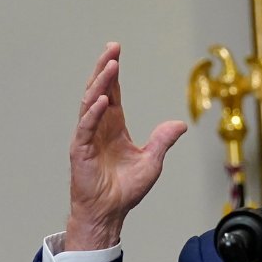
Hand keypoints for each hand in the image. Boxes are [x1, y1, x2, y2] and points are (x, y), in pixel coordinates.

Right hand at [65, 42, 186, 250]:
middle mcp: (99, 127)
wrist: (108, 213)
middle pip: (99, 90)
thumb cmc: (124, 191)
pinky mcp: (81, 150)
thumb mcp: (152, 162)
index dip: (114, 73)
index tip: (116, 52)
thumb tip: (180, 124)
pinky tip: (103, 100)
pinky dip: (94, 113)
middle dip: (104, 68)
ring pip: (91, 103)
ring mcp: (88, 137)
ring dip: (100, 83)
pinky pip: (86, 127)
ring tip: (109, 66)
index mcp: (114, 127)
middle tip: (111, 48)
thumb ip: (163, 141)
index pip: (113, 93)